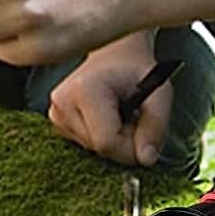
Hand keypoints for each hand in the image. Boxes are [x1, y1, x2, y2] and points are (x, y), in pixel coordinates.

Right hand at [47, 33, 167, 167]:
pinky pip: (84, 145)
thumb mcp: (159, 93)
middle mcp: (62, 102)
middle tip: (134, 117)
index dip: (131, 148)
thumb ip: (156, 125)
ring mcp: (55, 112)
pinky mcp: (56, 120)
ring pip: (92, 150)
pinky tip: (106, 117)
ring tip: (121, 114)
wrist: (115, 55)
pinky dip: (101, 137)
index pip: (107, 143)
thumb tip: (146, 160)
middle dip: (123, 142)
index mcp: (84, 90)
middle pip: (99, 148)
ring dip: (113, 140)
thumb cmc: (137, 70)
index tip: (145, 133)